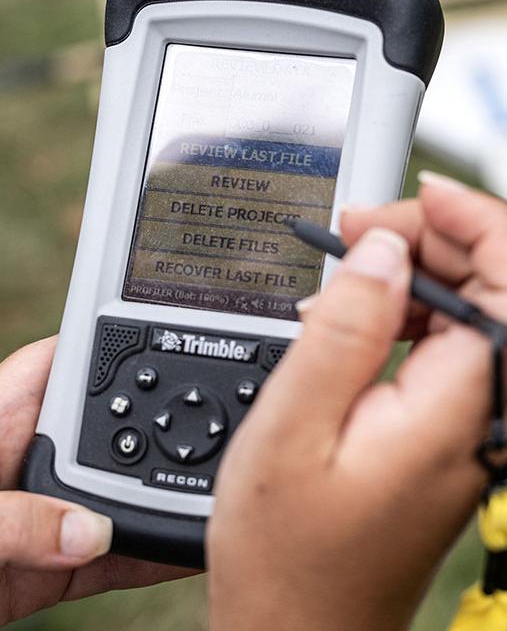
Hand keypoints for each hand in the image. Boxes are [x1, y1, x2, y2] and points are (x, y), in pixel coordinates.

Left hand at [0, 337, 196, 625]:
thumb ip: (12, 520)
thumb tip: (87, 534)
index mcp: (5, 414)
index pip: (73, 357)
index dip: (124, 339)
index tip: (184, 333)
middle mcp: (36, 453)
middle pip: (119, 424)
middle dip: (168, 422)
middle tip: (229, 426)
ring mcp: (53, 505)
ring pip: (128, 487)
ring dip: (168, 490)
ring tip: (222, 486)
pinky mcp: (57, 558)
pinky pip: (121, 550)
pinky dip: (157, 550)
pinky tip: (192, 545)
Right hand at [207, 174, 504, 630]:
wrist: (300, 624)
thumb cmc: (289, 549)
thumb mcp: (293, 424)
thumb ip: (345, 328)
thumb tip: (385, 253)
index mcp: (456, 406)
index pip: (505, 278)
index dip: (469, 220)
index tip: (415, 197)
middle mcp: (481, 415)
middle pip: (493, 286)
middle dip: (431, 240)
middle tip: (356, 232)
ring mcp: (471, 425)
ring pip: (470, 312)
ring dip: (415, 275)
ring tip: (346, 273)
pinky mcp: (450, 431)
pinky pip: (448, 347)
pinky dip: (408, 315)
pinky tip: (361, 318)